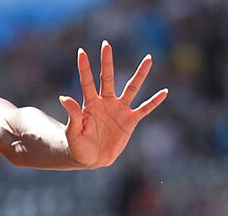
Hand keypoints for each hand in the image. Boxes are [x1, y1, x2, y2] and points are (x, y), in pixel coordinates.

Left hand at [59, 41, 167, 167]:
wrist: (91, 159)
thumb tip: (63, 97)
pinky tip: (164, 92)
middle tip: (106, 44)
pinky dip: (154, 101)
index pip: (87, 82)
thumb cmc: (78, 146)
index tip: (81, 52)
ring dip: (140, 74)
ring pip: (131, 88)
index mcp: (90, 104)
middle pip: (107, 78)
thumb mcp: (72, 132)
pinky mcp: (130, 121)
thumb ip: (72, 115)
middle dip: (107, 62)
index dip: (84, 68)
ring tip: (148, 59)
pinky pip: (144, 108)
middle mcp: (106, 102)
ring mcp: (119, 110)